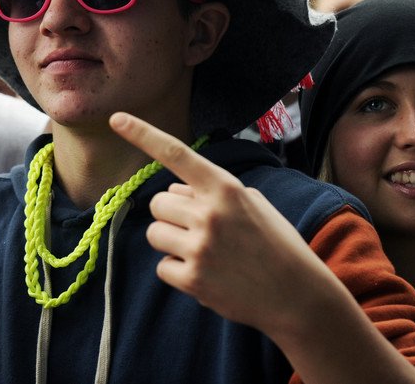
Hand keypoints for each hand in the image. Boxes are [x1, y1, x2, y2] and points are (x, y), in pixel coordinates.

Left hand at [109, 112, 335, 334]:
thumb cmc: (276, 244)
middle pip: (158, 203)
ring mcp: (199, 247)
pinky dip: (179, 272)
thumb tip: (173, 190)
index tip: (116, 119)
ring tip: (207, 252)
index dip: (143, 135)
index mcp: (225, 188)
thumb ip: (213, 191)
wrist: (298, 296)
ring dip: (172, 242)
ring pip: (154, 233)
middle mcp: (209, 213)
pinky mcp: (192, 279)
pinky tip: (208, 275)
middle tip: (206, 230)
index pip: (176, 154)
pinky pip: (162, 267)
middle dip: (174, 215)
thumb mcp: (253, 204)